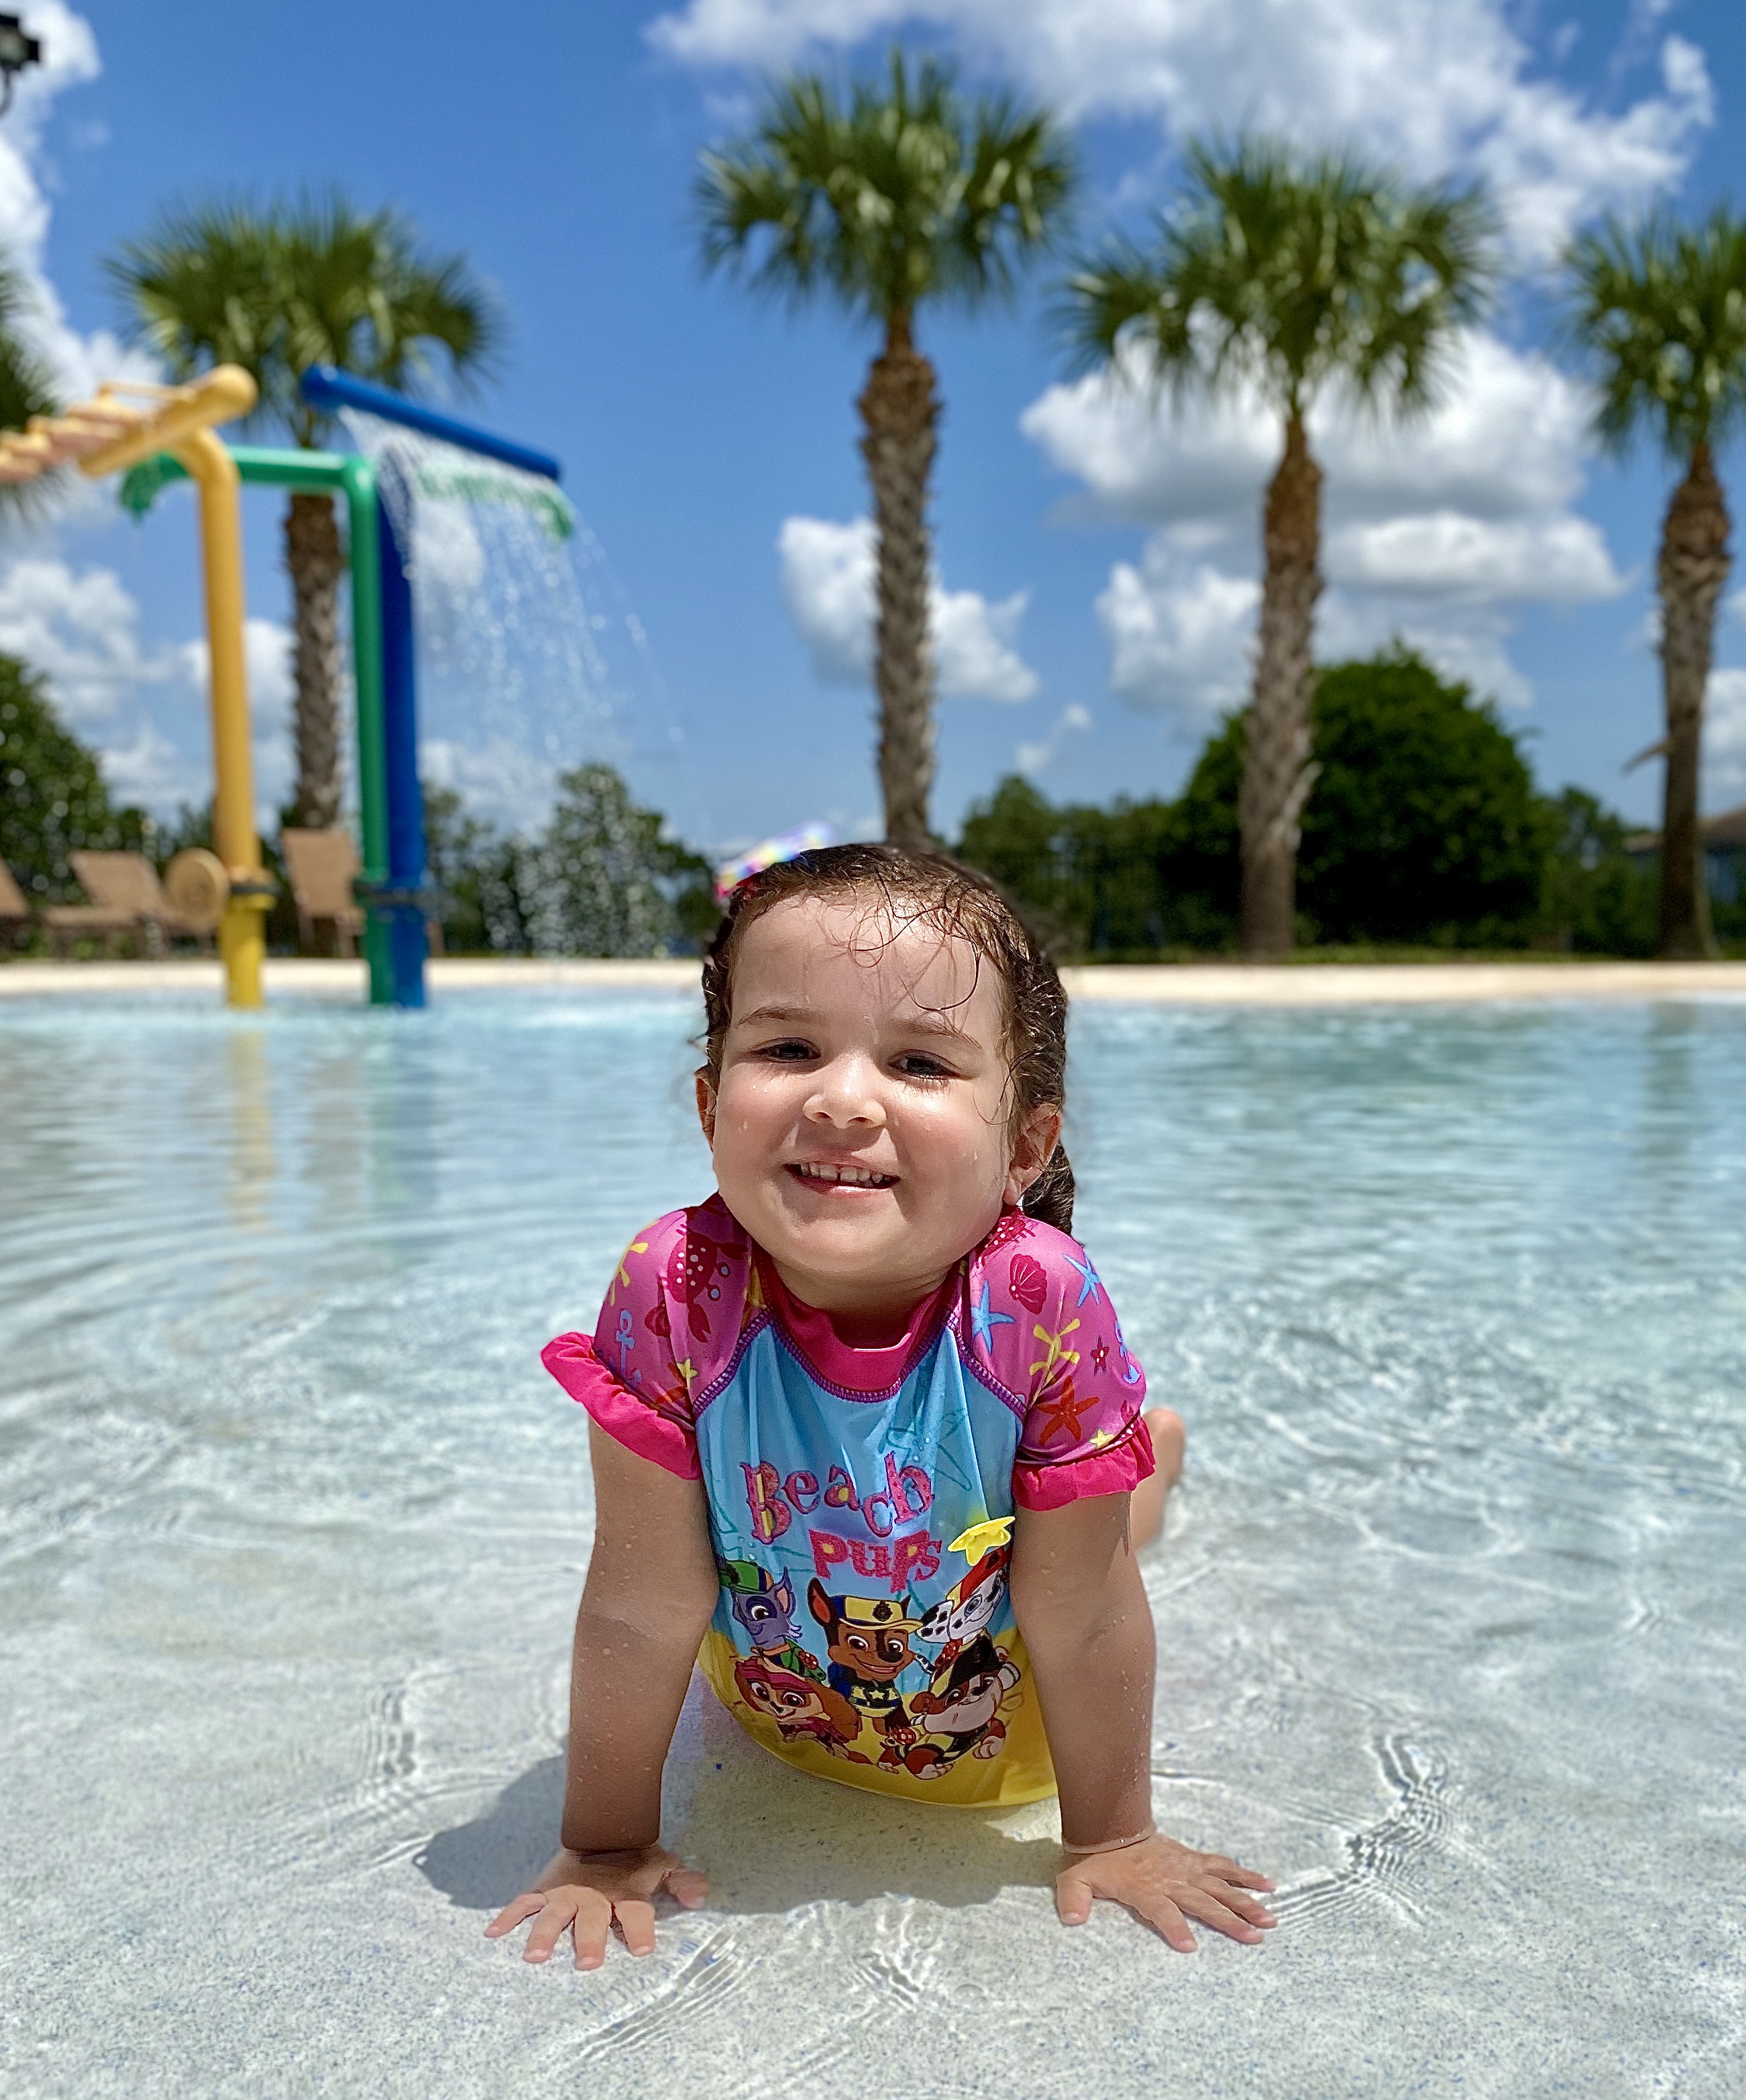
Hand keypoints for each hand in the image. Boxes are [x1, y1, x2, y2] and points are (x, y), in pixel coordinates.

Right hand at [484, 1844, 708, 1969]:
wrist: (602, 1826)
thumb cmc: (636, 1858)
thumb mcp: (664, 1865)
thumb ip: (683, 1881)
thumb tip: (701, 1897)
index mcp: (625, 1893)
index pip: (637, 1913)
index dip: (641, 1930)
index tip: (642, 1949)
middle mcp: (594, 1896)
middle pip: (593, 1919)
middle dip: (590, 1940)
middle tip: (587, 1963)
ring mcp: (565, 1893)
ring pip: (553, 1915)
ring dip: (544, 1935)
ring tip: (534, 1957)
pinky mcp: (543, 1889)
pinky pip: (523, 1903)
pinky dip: (508, 1917)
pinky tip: (492, 1935)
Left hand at [1056, 1833, 1275, 1952]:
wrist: (1108, 1823)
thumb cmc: (1095, 1859)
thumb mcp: (1076, 1879)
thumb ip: (1074, 1899)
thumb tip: (1071, 1919)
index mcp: (1145, 1889)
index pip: (1162, 1911)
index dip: (1174, 1928)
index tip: (1190, 1947)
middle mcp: (1171, 1880)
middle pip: (1203, 1902)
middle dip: (1229, 1920)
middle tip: (1255, 1937)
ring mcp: (1186, 1869)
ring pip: (1221, 1887)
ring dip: (1245, 1903)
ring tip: (1269, 1919)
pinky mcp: (1193, 1860)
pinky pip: (1223, 1867)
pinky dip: (1245, 1876)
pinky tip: (1268, 1885)